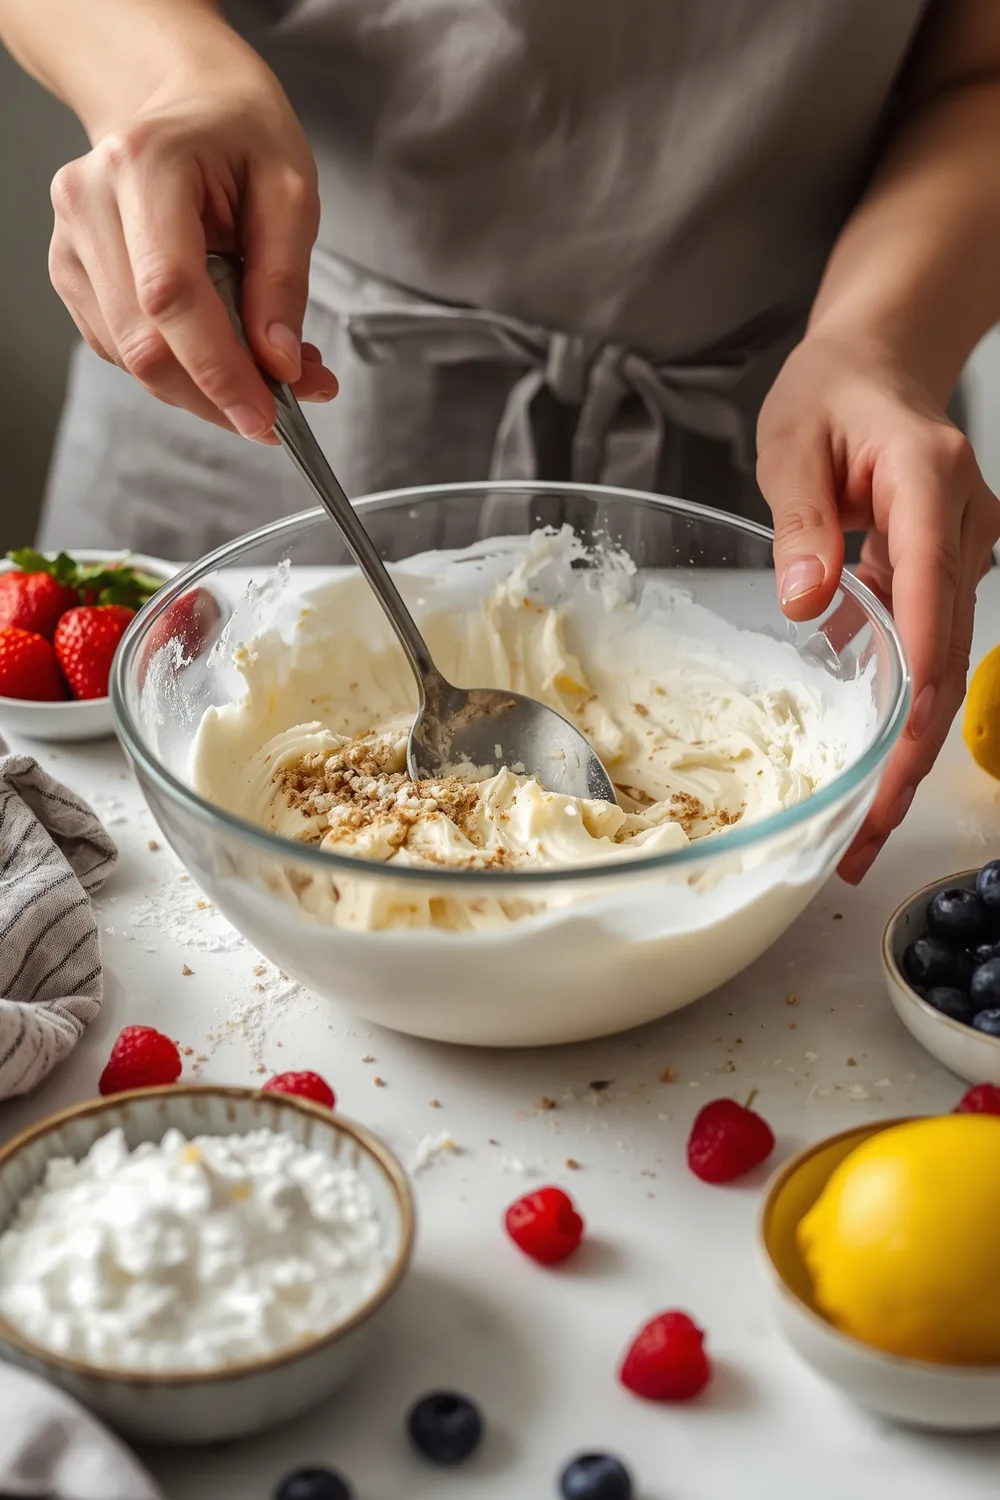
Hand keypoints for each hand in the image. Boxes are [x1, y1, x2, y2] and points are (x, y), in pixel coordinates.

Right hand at [47, 32, 336, 440]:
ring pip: (130, 357)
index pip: (170, 293)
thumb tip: (279, 363)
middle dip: (214, 394)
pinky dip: (178, 370)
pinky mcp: (72, 273)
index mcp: (144, 166)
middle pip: (143, 340)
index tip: (264, 417)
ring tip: (262, 375)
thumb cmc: (240, 136)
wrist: (186, 102)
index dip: (217, 369)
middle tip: (279, 412)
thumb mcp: (291, 191)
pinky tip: (221, 354)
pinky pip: (123, 349)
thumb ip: (285, 281)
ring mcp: (70, 239)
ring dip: (201, 389)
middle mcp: (89, 201)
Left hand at [757, 332, 999, 881]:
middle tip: (867, 836)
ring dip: (907, 746)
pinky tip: (870, 760)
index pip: (931, 601)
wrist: (876, 363)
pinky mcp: (946, 572)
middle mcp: (962, 525)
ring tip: (865, 823)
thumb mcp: (791, 442)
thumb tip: (809, 601)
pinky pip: (929, 648)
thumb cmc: (831, 393)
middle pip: (948, 658)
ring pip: (945, 667)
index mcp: (928, 484)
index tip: (891, 766)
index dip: (915, 694)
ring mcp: (962, 551)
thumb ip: (802, 520)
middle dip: (910, 756)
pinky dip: (901, 706)